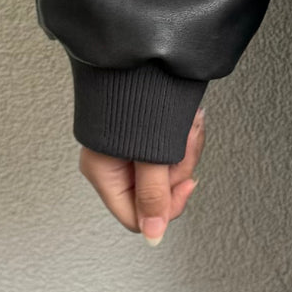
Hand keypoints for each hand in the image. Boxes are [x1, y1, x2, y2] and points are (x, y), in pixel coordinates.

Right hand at [78, 108, 205, 245]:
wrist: (143, 55)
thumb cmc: (136, 97)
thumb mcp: (149, 154)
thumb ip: (153, 196)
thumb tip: (153, 235)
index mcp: (103, 172)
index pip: (138, 217)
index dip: (165, 206)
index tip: (186, 182)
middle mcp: (113, 165)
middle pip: (158, 193)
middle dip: (179, 167)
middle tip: (183, 143)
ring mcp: (131, 150)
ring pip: (169, 171)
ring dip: (185, 148)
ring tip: (186, 125)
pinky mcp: (148, 137)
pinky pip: (172, 151)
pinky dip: (185, 137)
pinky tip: (188, 121)